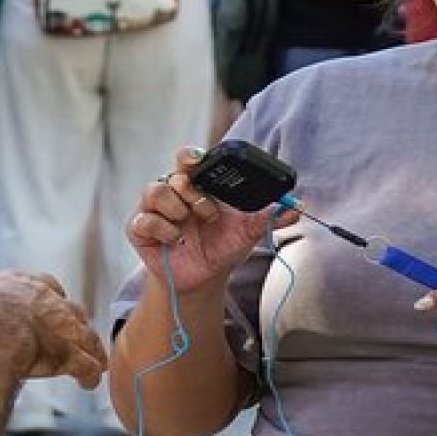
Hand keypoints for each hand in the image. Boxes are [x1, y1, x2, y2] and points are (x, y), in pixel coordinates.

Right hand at [0, 232, 105, 388]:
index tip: (46, 307)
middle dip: (71, 323)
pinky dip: (90, 373)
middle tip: (69, 336)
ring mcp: (61, 329)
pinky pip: (86, 365)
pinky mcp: (65, 356)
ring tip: (91, 360)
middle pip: (70, 309)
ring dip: (88, 348)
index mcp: (22, 283)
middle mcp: (48, 302)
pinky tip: (88, 381)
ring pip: (84, 336)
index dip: (47, 297)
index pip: (45, 284)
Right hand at [127, 147, 293, 293]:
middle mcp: (173, 192)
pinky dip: (163, 229)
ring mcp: (154, 209)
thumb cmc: (221, 247)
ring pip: (156, 190)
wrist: (202, 279)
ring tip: (189, 227)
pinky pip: (145, 219)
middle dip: (192, 190)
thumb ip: (269, 217)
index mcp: (197, 186)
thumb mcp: (247, 233)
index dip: (192, 156)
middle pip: (174, 173)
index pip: (189, 158)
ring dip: (177, 208)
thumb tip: (297, 206)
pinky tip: (175, 240)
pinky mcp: (139, 229)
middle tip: (207, 211)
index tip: (201, 160)